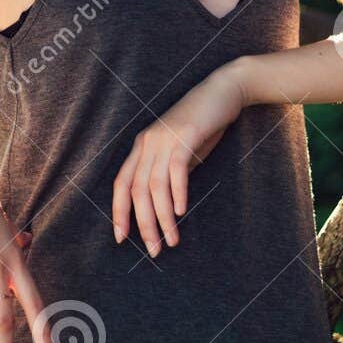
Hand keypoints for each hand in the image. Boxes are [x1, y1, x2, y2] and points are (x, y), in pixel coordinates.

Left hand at [112, 65, 247, 254]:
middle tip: (153, 250)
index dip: (119, 212)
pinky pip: (176, 169)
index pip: (121, 184)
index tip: (121, 239)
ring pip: (155, 185)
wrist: (222, 91)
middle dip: (143, 224)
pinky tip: (181, 211)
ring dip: (162, 217)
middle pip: (136, 190)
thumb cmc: (202, 125)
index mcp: (141, 147)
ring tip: (171, 240)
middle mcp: (147, 143)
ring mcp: (164, 138)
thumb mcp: (180, 153)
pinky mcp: (185, 135)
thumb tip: (165, 207)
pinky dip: (177, 192)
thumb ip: (168, 174)